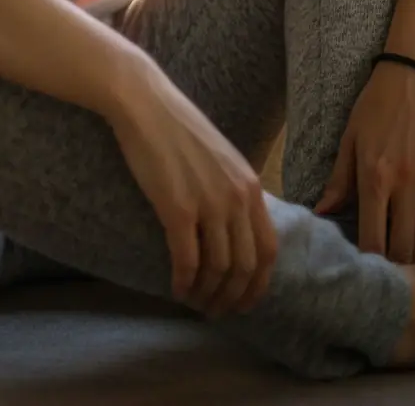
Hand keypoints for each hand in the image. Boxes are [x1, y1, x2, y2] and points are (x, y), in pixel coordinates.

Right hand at [106, 58, 277, 318]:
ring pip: (218, 269)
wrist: (146, 103)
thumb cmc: (178, 128)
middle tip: (216, 311)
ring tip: (194, 302)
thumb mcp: (222, 158)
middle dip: (233, 297)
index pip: (268, 250)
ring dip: (207, 295)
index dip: (259, 284)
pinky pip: (187, 261)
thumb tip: (235, 230)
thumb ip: (234, 190)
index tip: (245, 302)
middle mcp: (236, 197)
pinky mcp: (177, 208)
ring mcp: (209, 203)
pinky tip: (177, 288)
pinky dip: (184, 283)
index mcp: (250, 185)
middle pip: (245, 266)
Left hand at [313, 59, 414, 265]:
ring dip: (410, 261)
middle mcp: (403, 185)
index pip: (373, 237)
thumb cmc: (374, 105)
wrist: (414, 76)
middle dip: (392, 271)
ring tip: (397, 276)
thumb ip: (339, 180)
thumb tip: (322, 212)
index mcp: (374, 176)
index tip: (359, 277)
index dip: (368, 263)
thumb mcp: (349, 138)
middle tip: (378, 283)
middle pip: (401, 246)